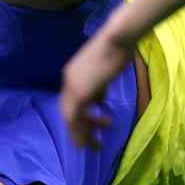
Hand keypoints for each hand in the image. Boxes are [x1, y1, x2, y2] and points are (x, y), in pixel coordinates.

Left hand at [61, 32, 133, 147]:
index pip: (71, 100)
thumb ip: (99, 87)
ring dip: (82, 134)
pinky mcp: (80, 93)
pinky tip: (94, 139)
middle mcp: (68, 81)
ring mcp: (72, 87)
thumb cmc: (116, 49)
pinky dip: (83, 131)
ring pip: (70, 118)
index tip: (94, 124)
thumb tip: (99, 100)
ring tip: (96, 145)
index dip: (81, 115)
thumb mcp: (105, 71)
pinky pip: (77, 118)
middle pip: (67, 111)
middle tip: (92, 141)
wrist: (117, 39)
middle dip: (80, 128)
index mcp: (72, 74)